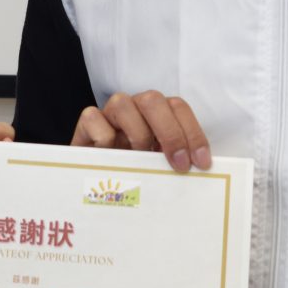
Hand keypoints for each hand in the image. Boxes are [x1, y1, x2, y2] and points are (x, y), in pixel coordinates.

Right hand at [74, 89, 209, 170]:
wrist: (96, 188)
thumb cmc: (134, 176)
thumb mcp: (160, 168)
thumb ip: (176, 163)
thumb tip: (201, 171)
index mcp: (156, 114)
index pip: (178, 108)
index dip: (192, 132)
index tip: (201, 163)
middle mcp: (134, 109)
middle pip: (153, 100)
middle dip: (170, 132)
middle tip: (179, 164)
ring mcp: (108, 114)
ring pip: (122, 104)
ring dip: (137, 134)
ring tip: (140, 159)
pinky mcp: (86, 125)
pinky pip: (92, 118)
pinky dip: (104, 138)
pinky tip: (110, 158)